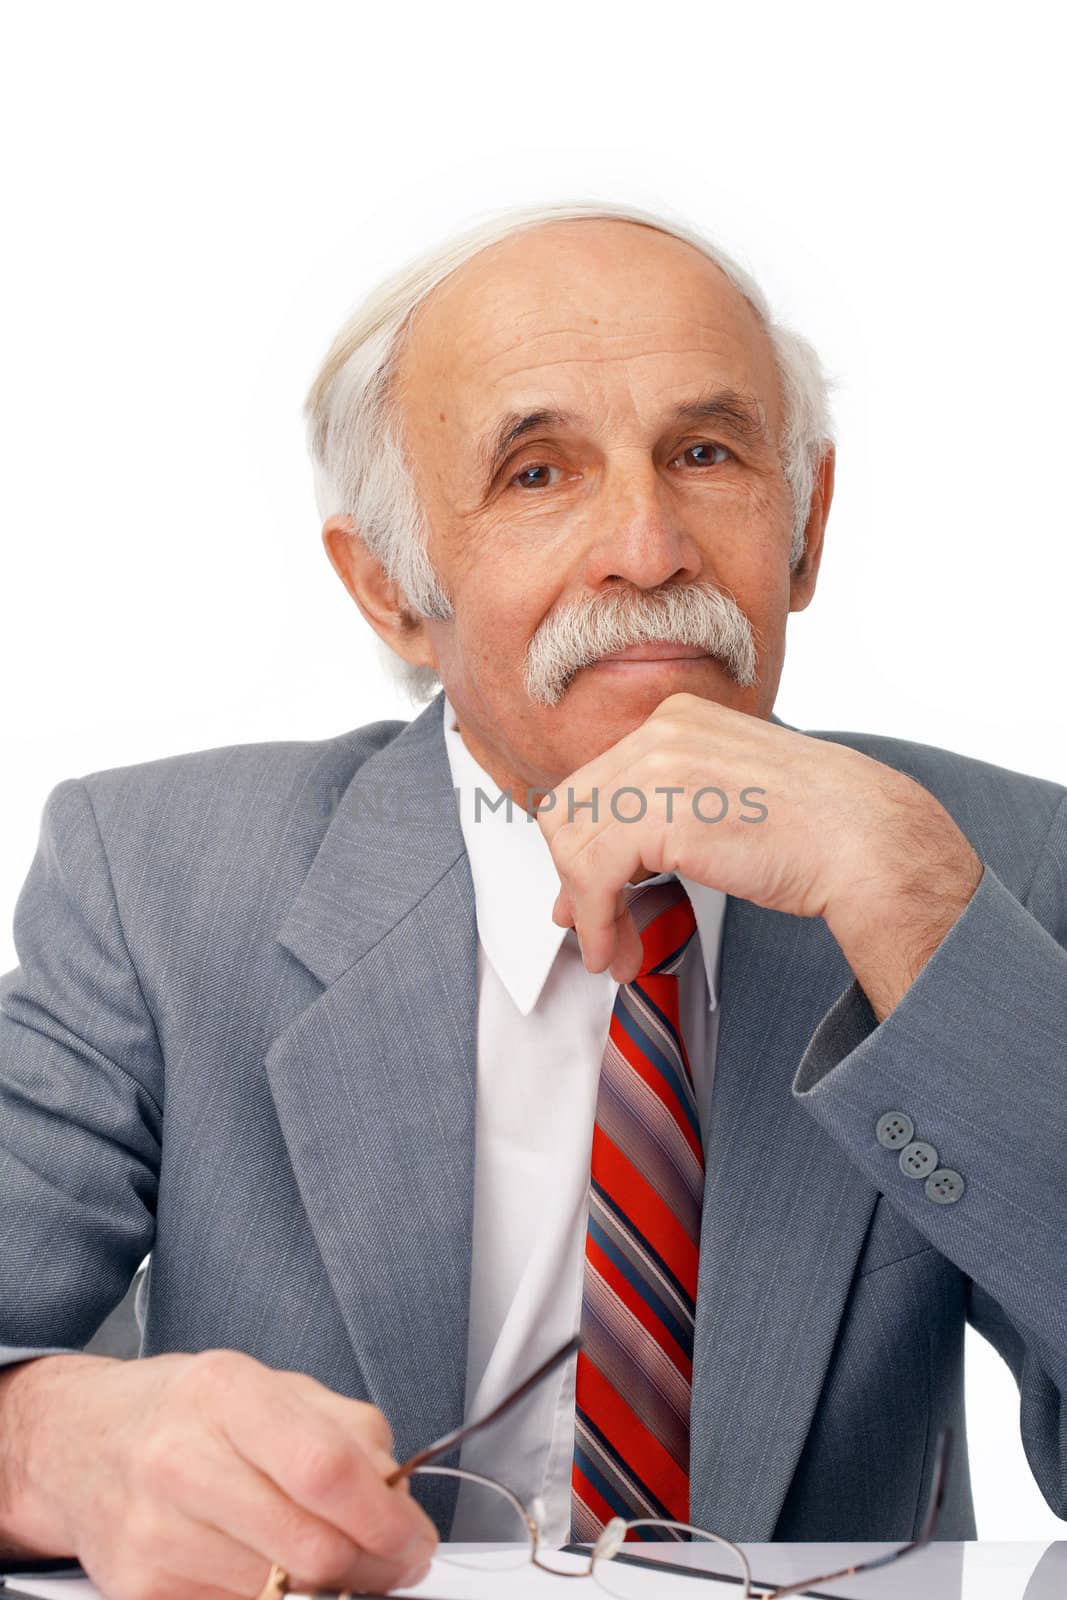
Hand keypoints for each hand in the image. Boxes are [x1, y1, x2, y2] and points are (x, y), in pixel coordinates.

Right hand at [0, 1349, 437, 1599]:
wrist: (82, 1443)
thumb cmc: (189, 1413)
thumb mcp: (271, 1386)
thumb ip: (345, 1429)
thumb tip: (399, 1495)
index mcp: (225, 1392)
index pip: (325, 1468)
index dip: (386, 1516)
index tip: (416, 1537)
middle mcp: (181, 1460)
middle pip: (310, 1547)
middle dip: (374, 1566)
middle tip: (395, 1562)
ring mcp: (154, 1532)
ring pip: (281, 1595)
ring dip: (330, 1590)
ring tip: (340, 1562)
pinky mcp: (139, 1592)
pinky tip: (277, 1571)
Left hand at [536, 692, 982, 1015]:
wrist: (869, 841)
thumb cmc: (814, 831)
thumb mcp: (723, 799)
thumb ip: (660, 819)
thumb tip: (591, 875)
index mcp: (675, 719)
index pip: (592, 784)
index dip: (579, 849)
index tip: (588, 901)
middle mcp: (661, 731)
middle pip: (570, 811)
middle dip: (574, 881)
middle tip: (599, 934)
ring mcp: (660, 767)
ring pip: (574, 845)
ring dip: (586, 913)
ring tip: (615, 954)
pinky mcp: (663, 814)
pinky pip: (594, 875)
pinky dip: (596, 922)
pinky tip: (617, 952)